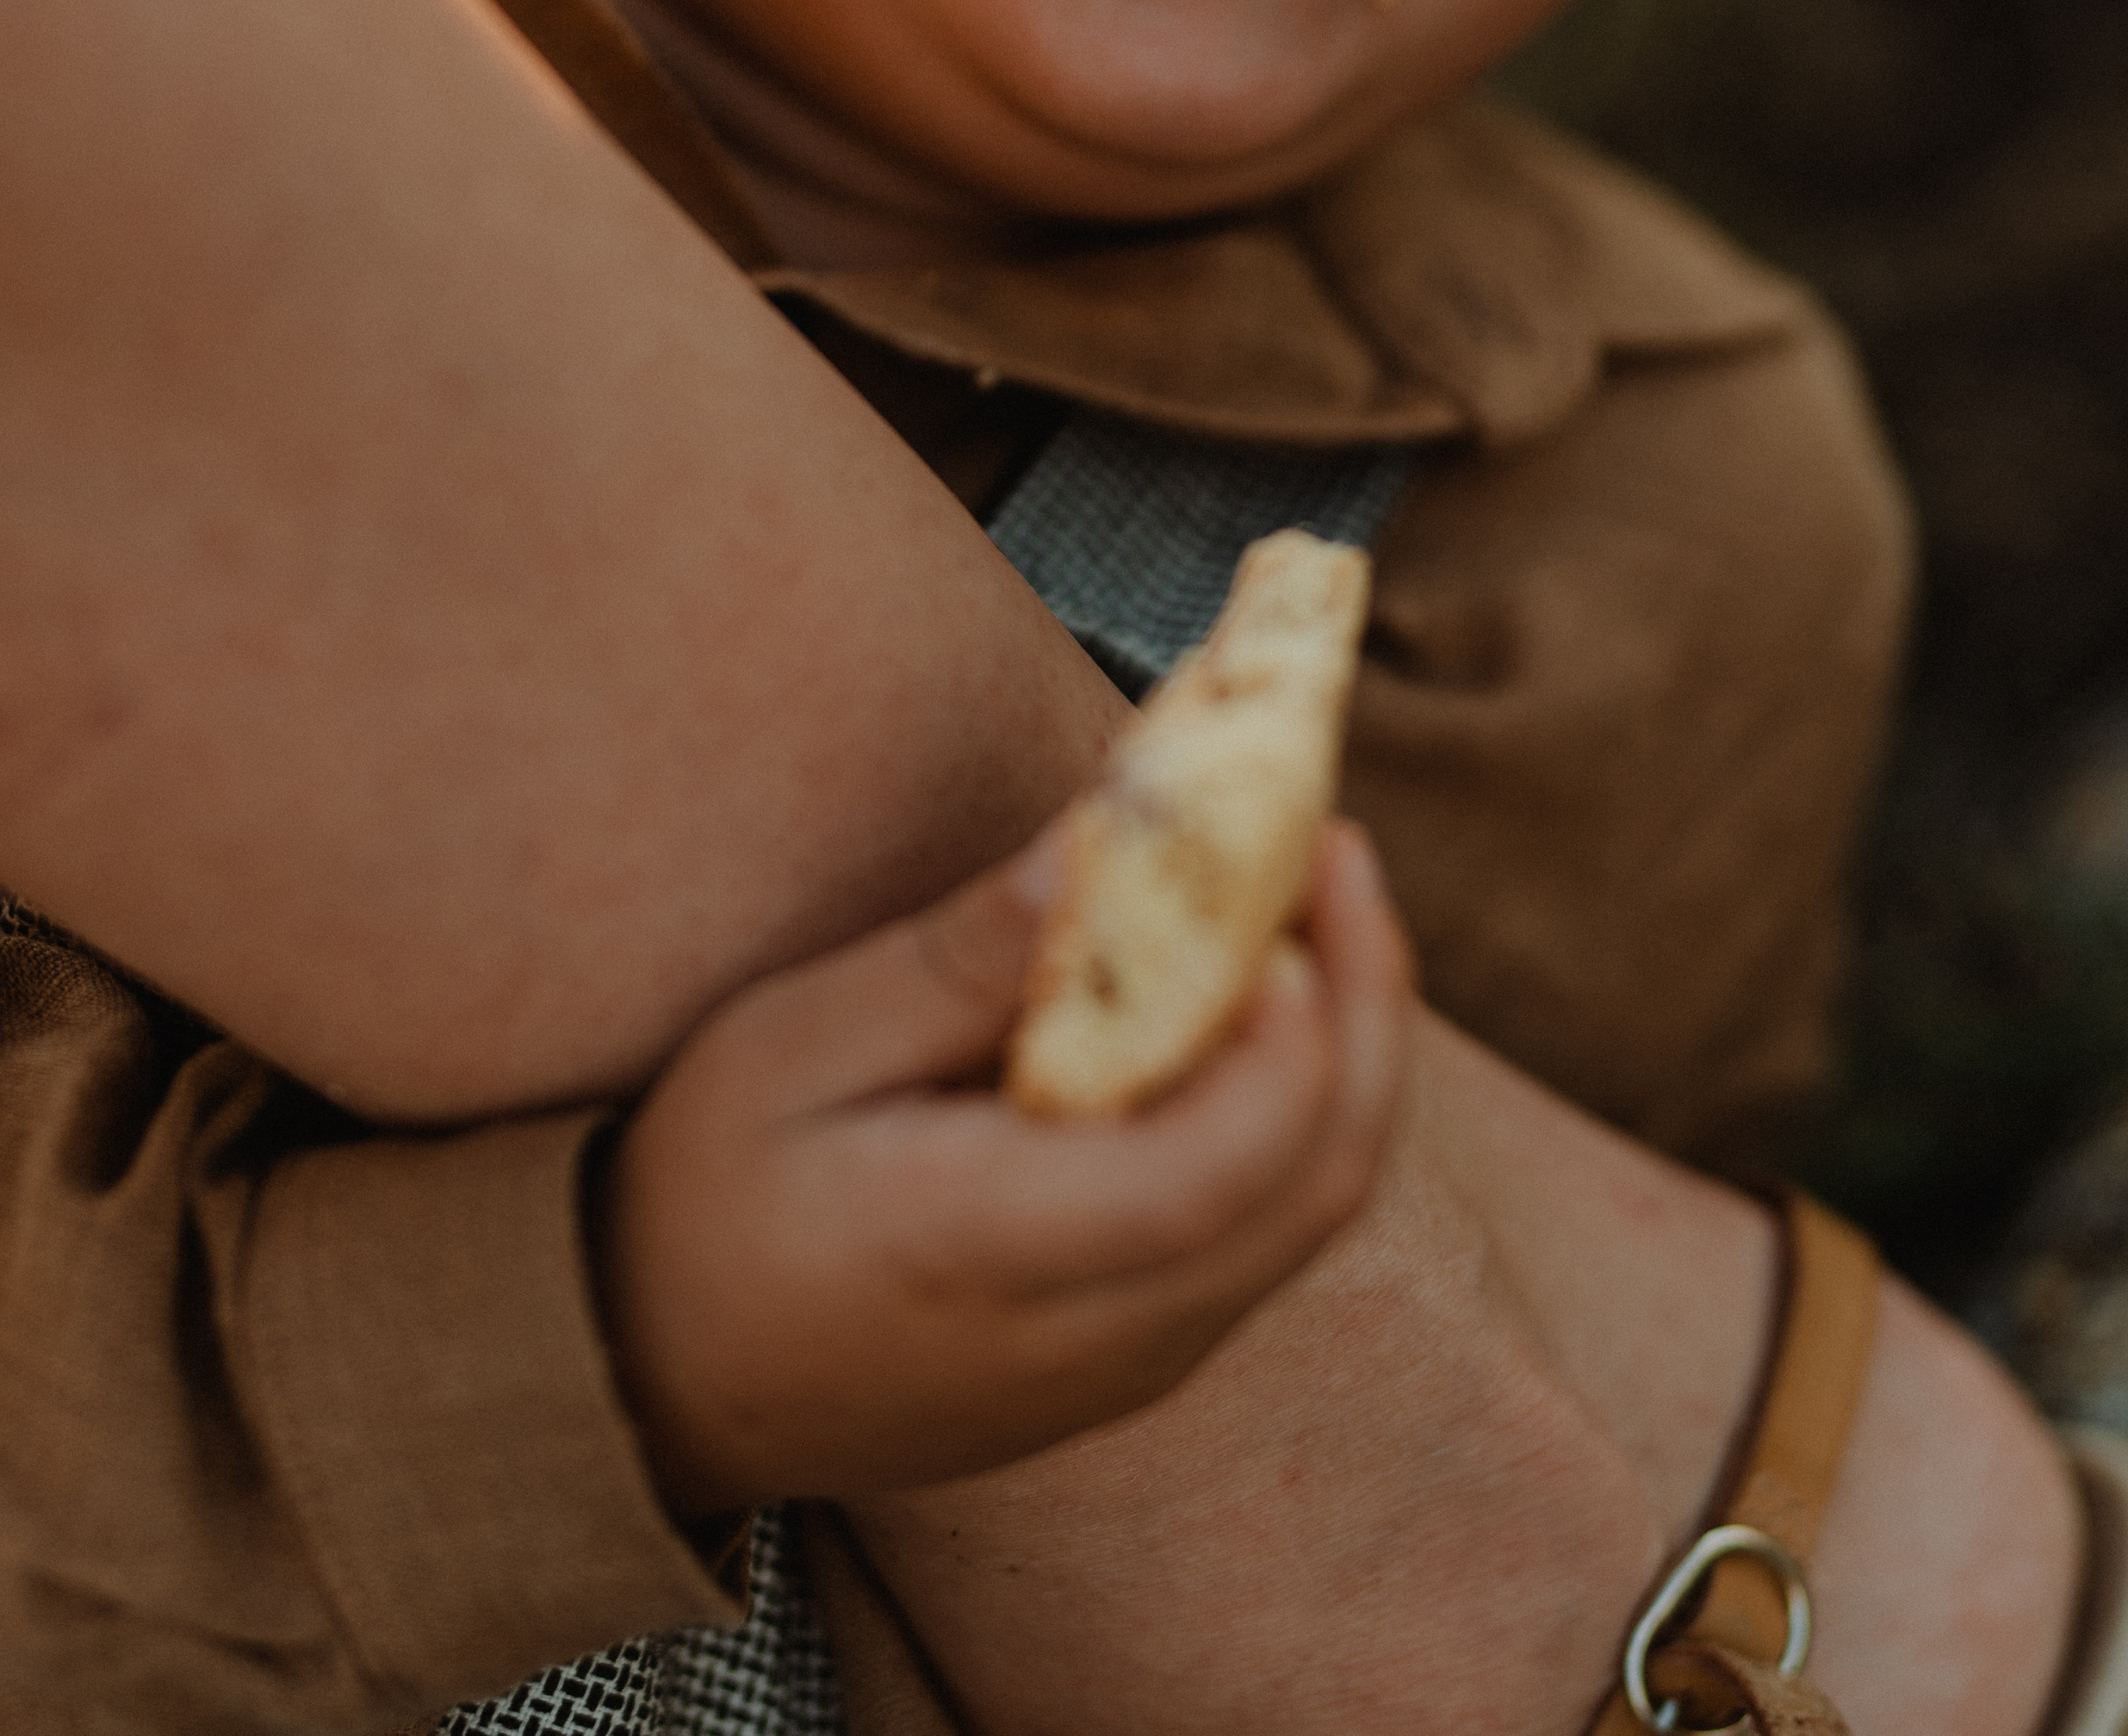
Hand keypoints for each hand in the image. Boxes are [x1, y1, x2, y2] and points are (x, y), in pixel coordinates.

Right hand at [595, 817, 1409, 1510]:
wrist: (658, 1390)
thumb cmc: (705, 1199)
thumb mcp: (788, 1050)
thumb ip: (958, 963)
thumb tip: (1099, 842)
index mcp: (995, 1253)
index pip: (1217, 1166)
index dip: (1288, 1029)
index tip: (1289, 875)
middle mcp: (1098, 1333)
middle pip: (1316, 1182)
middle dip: (1365, 1001)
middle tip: (1339, 842)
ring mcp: (1132, 1362)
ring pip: (1313, 1209)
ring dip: (1346, 1046)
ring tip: (1313, 893)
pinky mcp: (1137, 1357)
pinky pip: (1268, 1228)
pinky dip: (1298, 1102)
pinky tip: (1256, 998)